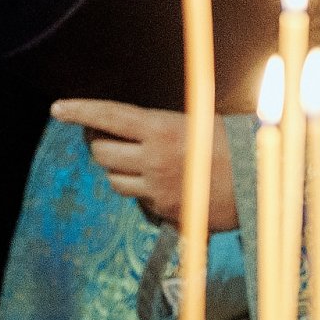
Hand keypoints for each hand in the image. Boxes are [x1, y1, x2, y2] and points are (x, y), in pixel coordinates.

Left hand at [58, 99, 236, 229]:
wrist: (262, 181)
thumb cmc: (234, 143)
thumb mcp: (198, 122)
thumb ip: (163, 127)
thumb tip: (135, 128)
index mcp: (161, 129)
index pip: (109, 116)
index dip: (80, 111)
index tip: (58, 108)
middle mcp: (153, 159)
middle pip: (102, 153)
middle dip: (102, 146)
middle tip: (112, 141)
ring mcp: (157, 188)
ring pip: (116, 181)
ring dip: (121, 172)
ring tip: (144, 164)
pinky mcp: (166, 211)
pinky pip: (142, 201)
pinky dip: (147, 193)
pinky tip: (169, 184)